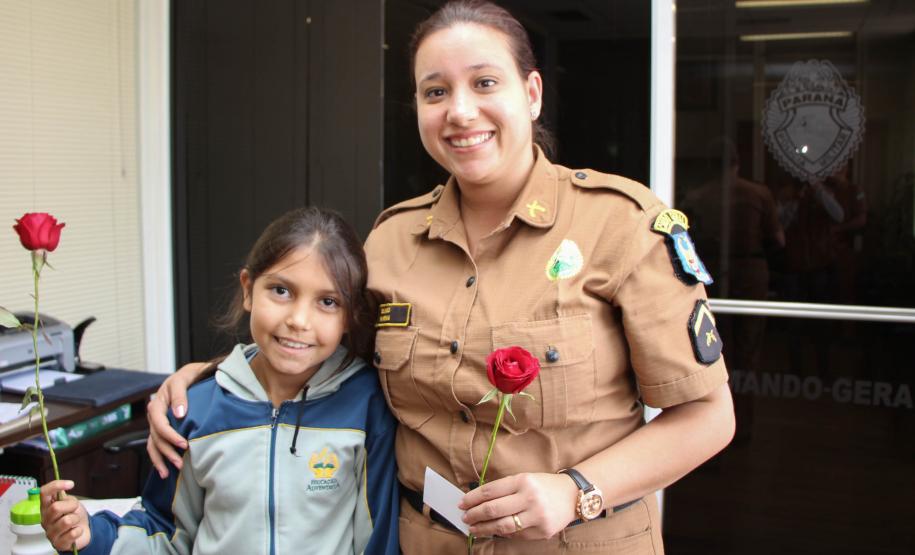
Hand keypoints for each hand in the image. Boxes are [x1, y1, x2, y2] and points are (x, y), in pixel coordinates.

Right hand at [40, 480, 90, 551]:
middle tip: (75, 509)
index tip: (71, 484)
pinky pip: (72, 533)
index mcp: (46, 507)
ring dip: (76, 519)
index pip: (44, 493)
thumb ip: (64, 497)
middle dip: (71, 506)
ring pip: (66, 521)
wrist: (84, 531)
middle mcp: (45, 519)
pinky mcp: (58, 543)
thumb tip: (62, 488)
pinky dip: (79, 530)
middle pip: (55, 507)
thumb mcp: (71, 503)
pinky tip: (76, 531)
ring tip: (75, 521)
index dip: (56, 486)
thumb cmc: (75, 515)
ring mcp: (50, 532)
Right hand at [146, 362, 206, 476]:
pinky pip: (155, 446)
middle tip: (181, 463)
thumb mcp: (185, 379)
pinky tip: (164, 471)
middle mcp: (154, 414)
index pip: (159, 423)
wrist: (191, 375)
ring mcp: (156, 423)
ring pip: (153, 444)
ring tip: (170, 473)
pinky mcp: (161, 429)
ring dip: (161, 460)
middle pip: (156, 437)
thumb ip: (180, 395)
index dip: (170, 436)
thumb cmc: (189, 376)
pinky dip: (158, 459)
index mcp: (158, 402)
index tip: (184, 444)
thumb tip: (179, 413)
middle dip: (167, 452)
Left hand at [459, 472, 578, 539]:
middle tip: (465, 518)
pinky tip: (495, 531)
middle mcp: (530, 498)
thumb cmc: (544, 485)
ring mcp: (537, 516)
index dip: (472, 498)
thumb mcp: (524, 478)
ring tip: (474, 529)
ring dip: (484, 528)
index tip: (462, 504)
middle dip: (474, 515)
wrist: (573, 495)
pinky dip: (503, 533)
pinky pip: (517, 534)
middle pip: (493, 509)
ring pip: (503, 526)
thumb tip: (478, 500)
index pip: (490, 491)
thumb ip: (504, 489)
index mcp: (522, 481)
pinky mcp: (543, 531)